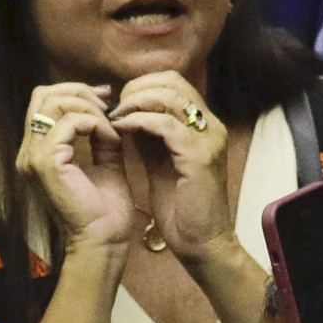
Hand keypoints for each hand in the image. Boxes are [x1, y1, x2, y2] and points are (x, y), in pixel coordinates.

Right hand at [18, 83, 134, 252]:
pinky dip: (93, 123)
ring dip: (88, 108)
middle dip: (79, 92)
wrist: (102, 238)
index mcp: (37, 152)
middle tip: (107, 105)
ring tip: (109, 125)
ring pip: (54, 104)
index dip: (74, 92)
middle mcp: (27, 152)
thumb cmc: (103, 208)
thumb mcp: (103, 160)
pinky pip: (68, 124)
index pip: (43, 102)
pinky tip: (109, 138)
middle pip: (43, 96)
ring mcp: (33, 158)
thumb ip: (98, 134)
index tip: (105, 101)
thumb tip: (106, 109)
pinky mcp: (46, 163)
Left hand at [112, 72, 233, 264]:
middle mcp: (210, 125)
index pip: (173, 82)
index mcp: (202, 124)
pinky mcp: (200, 156)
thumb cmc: (179, 205)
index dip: (141, 86)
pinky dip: (139, 122)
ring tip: (114, 118)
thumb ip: (149, 135)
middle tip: (113, 109)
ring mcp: (208, 138)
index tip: (117, 104)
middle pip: (172, 81)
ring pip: (169, 97)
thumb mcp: (160, 160)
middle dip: (135, 90)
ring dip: (134, 103)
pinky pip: (166, 125)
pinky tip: (121, 129)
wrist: (200, 240)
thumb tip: (125, 113)